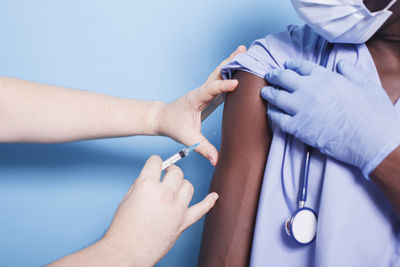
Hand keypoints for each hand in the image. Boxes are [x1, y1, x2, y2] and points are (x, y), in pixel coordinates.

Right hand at [100, 155, 217, 266]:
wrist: (128, 252)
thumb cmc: (123, 228)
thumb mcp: (127, 199)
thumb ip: (141, 185)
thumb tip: (152, 178)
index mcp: (146, 185)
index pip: (156, 161)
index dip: (155, 162)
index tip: (155, 165)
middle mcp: (164, 193)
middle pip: (176, 172)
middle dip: (170, 172)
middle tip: (166, 175)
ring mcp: (177, 207)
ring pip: (188, 186)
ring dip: (182, 185)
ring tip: (176, 188)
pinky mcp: (184, 221)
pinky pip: (202, 208)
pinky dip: (209, 201)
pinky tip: (213, 196)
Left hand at [154, 45, 246, 164]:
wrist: (162, 117)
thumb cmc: (173, 125)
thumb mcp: (187, 138)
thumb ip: (202, 148)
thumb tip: (216, 160)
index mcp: (196, 99)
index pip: (210, 90)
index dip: (222, 86)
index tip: (236, 83)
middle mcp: (201, 91)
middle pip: (217, 73)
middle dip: (229, 63)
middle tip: (243, 51)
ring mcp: (205, 90)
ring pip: (219, 73)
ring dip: (230, 62)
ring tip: (244, 51)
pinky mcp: (208, 93)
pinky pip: (220, 79)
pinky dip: (230, 71)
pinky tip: (240, 66)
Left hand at [261, 59, 399, 177]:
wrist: (373, 142)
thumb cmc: (374, 114)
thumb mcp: (366, 85)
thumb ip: (351, 72)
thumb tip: (341, 63)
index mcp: (326, 77)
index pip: (302, 66)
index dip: (291, 64)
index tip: (286, 65)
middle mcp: (310, 90)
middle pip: (284, 78)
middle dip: (274, 75)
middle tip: (269, 75)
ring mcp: (301, 109)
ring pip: (276, 97)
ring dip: (268, 93)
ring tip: (265, 92)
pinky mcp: (298, 128)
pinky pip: (277, 118)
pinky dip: (272, 113)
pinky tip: (271, 112)